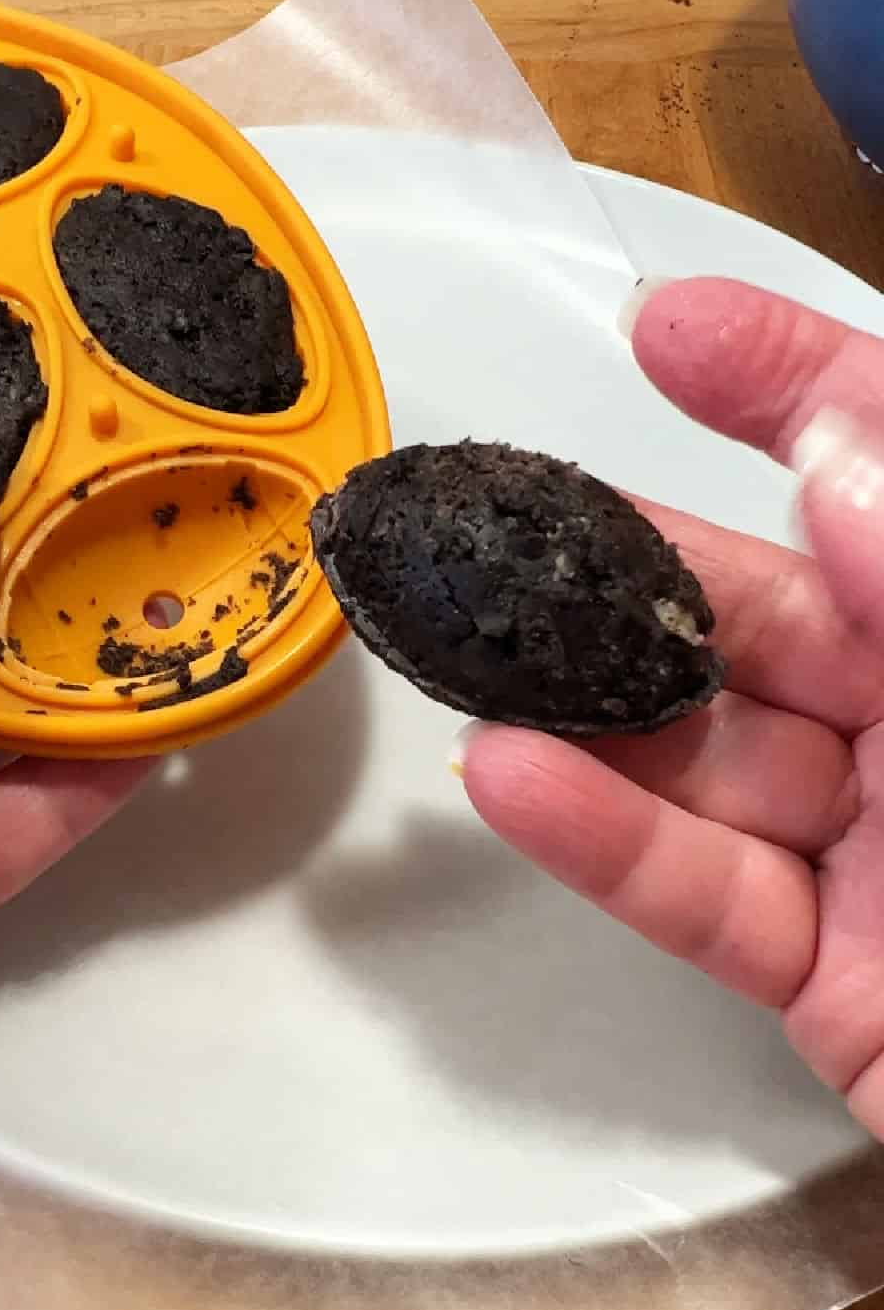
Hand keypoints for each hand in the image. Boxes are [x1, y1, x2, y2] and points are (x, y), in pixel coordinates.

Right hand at [459, 278, 883, 1141]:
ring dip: (586, 709)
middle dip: (642, 565)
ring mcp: (883, 855)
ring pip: (712, 759)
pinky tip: (509, 780)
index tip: (672, 330)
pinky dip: (605, 845)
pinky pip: (704, 896)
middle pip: (776, 618)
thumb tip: (835, 457)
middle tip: (514, 522)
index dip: (795, 387)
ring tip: (467, 650)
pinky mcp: (826, 979)